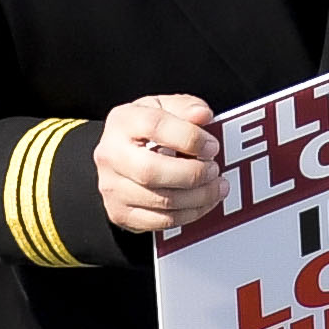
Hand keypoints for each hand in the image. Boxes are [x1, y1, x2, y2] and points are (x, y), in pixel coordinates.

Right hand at [93, 94, 220, 236]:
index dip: (189, 137)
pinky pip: (160, 221)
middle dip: (193, 174)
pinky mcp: (120, 213)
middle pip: (151, 171)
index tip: (211, 146)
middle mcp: (111, 155)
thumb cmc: (143, 129)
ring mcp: (113, 187)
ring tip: (216, 187)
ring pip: (159, 201)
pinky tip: (202, 202)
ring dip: (197, 197)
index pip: (154, 126)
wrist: (118, 154)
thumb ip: (185, 107)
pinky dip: (188, 214)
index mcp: (122, 122)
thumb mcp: (163, 106)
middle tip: (214, 169)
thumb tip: (202, 115)